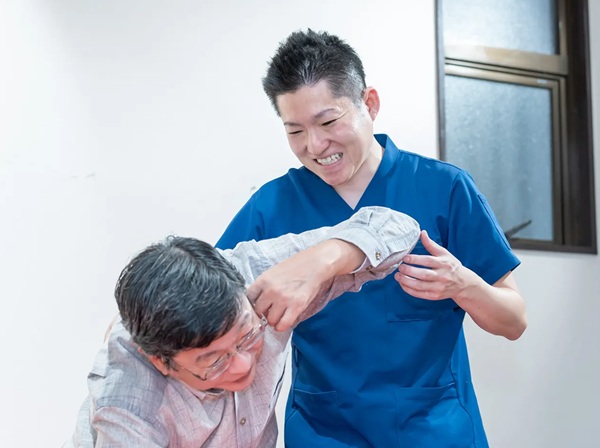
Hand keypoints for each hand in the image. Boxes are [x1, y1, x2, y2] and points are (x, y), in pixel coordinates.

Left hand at [246, 239, 361, 330]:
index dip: (253, 304)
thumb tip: (257, 301)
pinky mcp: (296, 306)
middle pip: (258, 312)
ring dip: (273, 320)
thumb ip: (264, 285)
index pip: (249, 299)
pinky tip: (284, 321)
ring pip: (270, 320)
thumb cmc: (296, 266)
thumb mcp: (274, 272)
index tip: (258, 305)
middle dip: (263, 313)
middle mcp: (271, 290)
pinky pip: (283, 324)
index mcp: (263, 280)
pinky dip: (282, 326)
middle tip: (270, 311)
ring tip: (279, 315)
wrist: (316, 263)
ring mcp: (283, 299)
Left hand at [394, 230, 471, 300]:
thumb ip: (431, 244)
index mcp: (444, 263)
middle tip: (400, 267)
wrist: (463, 284)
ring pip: (420, 286)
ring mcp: (439, 287)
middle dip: (409, 271)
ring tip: (397, 276)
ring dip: (406, 281)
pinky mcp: (435, 296)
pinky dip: (409, 290)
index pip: (428, 261)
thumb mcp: (444, 253)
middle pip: (424, 274)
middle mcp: (442, 276)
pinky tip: (402, 284)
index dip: (414, 259)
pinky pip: (420, 294)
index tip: (405, 258)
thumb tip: (422, 232)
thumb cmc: (451, 266)